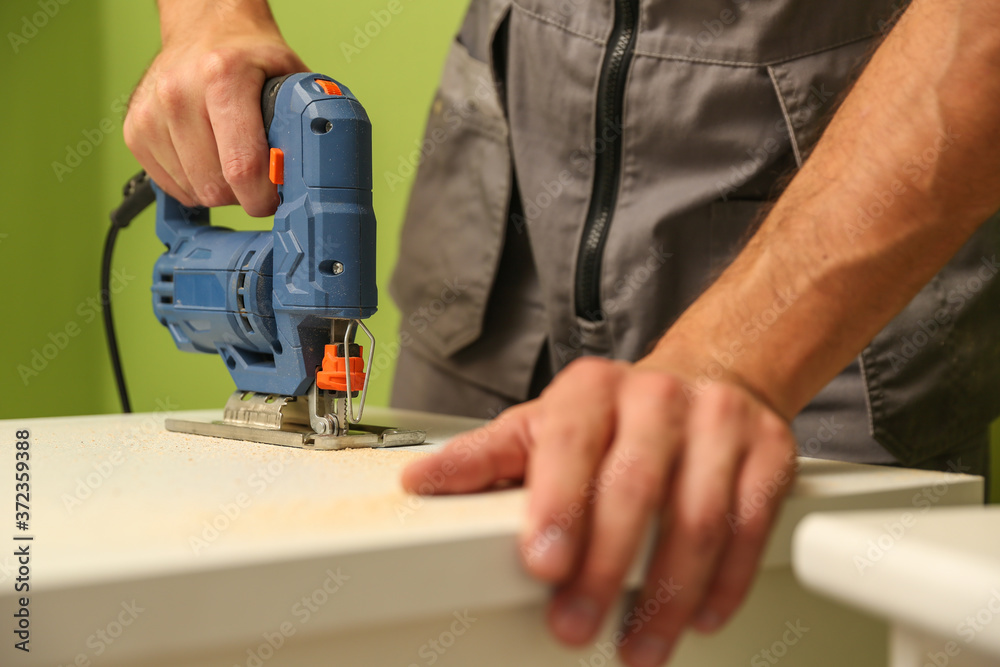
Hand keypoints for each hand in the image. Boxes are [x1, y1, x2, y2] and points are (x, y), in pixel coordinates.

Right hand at [124, 4, 306, 215]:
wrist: (206, 28)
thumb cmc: (250, 56)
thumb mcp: (291, 79)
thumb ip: (304, 125)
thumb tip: (316, 174)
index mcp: (223, 76)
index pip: (242, 166)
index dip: (263, 197)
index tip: (274, 198)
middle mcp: (179, 92)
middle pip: (215, 186)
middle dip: (243, 194)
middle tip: (257, 177)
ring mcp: (151, 112)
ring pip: (193, 192)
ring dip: (218, 188)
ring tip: (230, 158)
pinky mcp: (135, 130)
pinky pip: (171, 187)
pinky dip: (194, 183)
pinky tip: (207, 157)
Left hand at [401, 356, 796, 666]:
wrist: (704, 380)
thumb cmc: (613, 417)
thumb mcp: (543, 426)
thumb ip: (486, 459)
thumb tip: (421, 480)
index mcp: (592, 389)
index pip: (570, 443)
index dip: (558, 506)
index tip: (542, 564)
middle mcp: (656, 398)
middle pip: (635, 488)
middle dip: (605, 568)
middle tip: (576, 625)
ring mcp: (718, 422)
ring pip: (698, 518)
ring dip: (668, 594)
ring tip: (638, 645)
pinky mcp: (768, 452)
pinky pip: (750, 524)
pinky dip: (725, 581)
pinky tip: (700, 616)